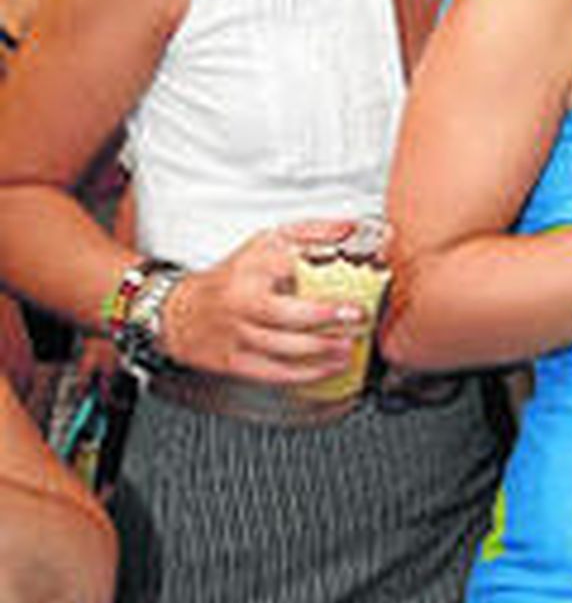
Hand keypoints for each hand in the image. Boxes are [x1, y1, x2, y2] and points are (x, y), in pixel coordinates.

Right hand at [160, 219, 369, 385]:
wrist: (179, 312)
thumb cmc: (232, 276)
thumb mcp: (268, 242)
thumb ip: (313, 232)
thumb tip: (353, 228)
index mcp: (253, 267)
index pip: (292, 265)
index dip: (327, 271)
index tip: (360, 272)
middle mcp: (243, 300)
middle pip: (287, 313)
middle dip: (327, 317)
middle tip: (358, 316)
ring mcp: (237, 334)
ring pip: (282, 347)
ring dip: (321, 350)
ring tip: (349, 346)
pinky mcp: (234, 361)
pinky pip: (274, 372)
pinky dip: (305, 374)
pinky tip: (328, 368)